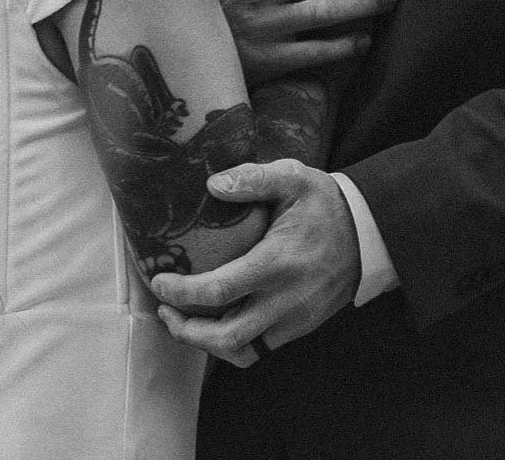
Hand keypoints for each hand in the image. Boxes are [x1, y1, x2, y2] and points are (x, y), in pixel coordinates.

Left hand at [151, 160, 360, 367]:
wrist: (371, 234)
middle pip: (225, 337)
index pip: (217, 291)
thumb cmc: (327, 205)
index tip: (158, 281)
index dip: (181, 292)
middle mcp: (285, 300)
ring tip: (184, 320)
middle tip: (164, 309)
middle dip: (186, 330)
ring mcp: (295, 319)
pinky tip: (217, 320)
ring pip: (242, 351)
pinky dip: (231, 342)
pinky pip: (260, 348)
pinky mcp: (301, 327)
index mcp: (277, 264)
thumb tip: (212, 184)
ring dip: (207, 343)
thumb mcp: (294, 178)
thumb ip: (252, 179)